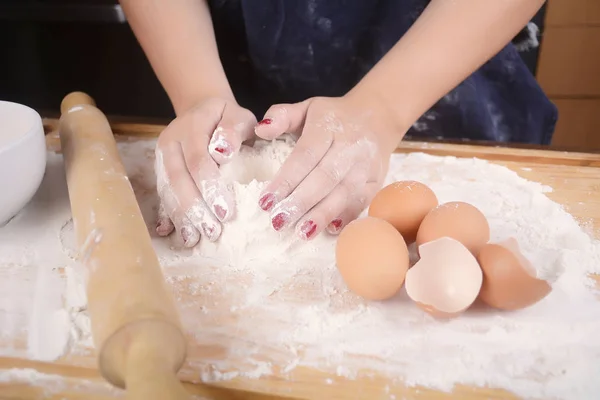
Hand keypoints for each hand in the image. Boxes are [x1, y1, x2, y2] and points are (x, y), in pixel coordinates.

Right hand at [155, 98, 256, 246]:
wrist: (203, 110)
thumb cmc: (227, 117)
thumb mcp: (239, 115)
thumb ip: (234, 130)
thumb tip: (222, 153)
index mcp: (191, 125)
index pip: (198, 160)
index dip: (210, 187)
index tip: (226, 213)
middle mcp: (171, 141)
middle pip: (178, 178)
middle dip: (194, 209)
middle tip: (212, 232)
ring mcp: (162, 157)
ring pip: (167, 189)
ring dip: (180, 216)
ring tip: (193, 240)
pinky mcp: (160, 170)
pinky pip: (161, 193)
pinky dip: (167, 215)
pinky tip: (172, 233)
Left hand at [254, 94, 402, 239]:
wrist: (378, 115)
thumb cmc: (333, 117)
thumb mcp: (306, 108)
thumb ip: (281, 116)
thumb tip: (260, 131)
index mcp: (328, 127)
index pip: (305, 155)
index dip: (286, 179)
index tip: (266, 200)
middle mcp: (350, 147)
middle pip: (324, 178)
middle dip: (301, 202)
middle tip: (278, 221)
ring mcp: (366, 165)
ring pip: (344, 193)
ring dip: (322, 215)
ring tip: (301, 233)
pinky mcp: (376, 181)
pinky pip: (363, 201)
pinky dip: (346, 217)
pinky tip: (329, 230)